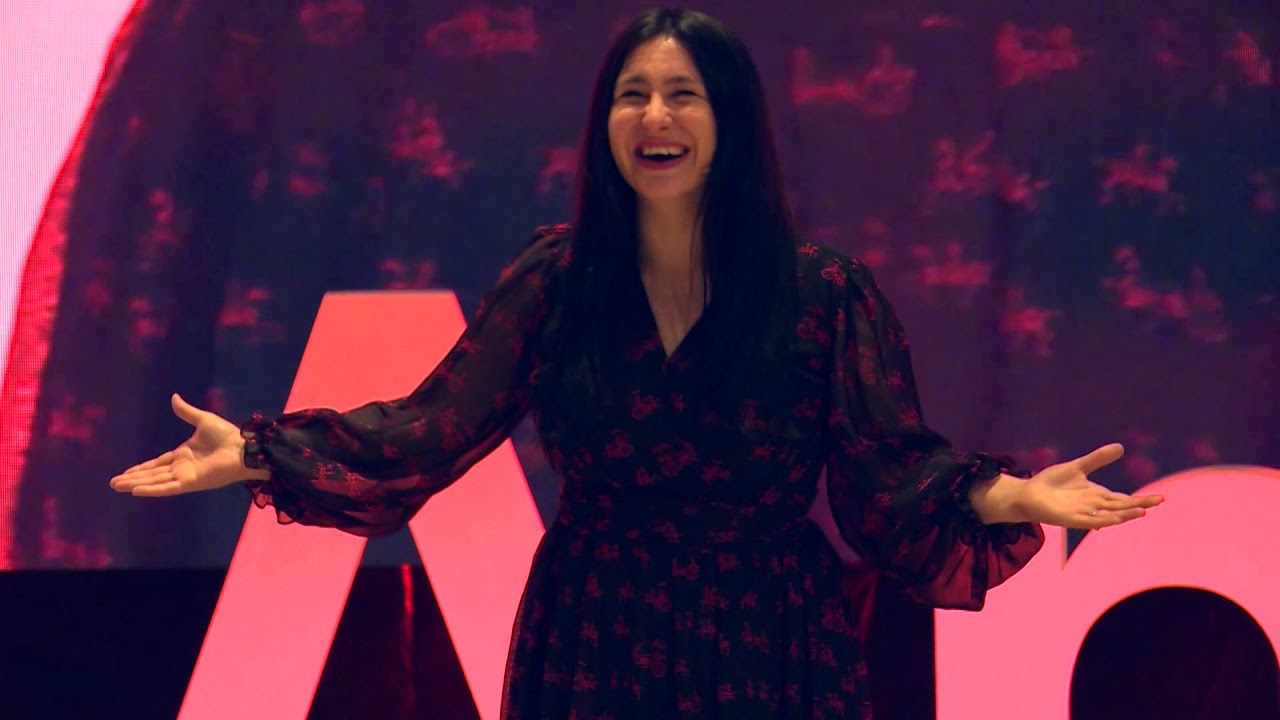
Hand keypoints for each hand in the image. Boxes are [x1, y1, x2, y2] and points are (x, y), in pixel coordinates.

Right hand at [109, 393, 249, 496]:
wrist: (245, 448)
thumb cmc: (228, 435)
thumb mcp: (203, 420)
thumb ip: (187, 412)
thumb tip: (174, 397)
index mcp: (183, 455)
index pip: (157, 464)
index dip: (141, 468)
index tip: (126, 472)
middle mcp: (182, 468)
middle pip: (152, 475)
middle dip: (132, 478)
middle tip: (113, 483)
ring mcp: (186, 477)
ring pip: (155, 482)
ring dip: (136, 484)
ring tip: (117, 486)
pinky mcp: (191, 483)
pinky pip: (168, 487)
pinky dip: (152, 489)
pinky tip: (136, 491)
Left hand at [1018, 443, 1162, 529]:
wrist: (1029, 492)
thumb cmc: (1052, 482)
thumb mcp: (1078, 467)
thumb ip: (1098, 459)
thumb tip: (1120, 447)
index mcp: (1097, 495)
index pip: (1123, 498)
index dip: (1140, 499)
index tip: (1159, 498)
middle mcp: (1093, 506)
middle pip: (1121, 506)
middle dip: (1139, 504)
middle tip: (1159, 500)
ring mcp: (1083, 513)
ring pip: (1109, 516)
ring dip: (1125, 514)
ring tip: (1142, 511)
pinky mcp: (1070, 519)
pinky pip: (1090, 521)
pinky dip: (1103, 520)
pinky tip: (1115, 519)